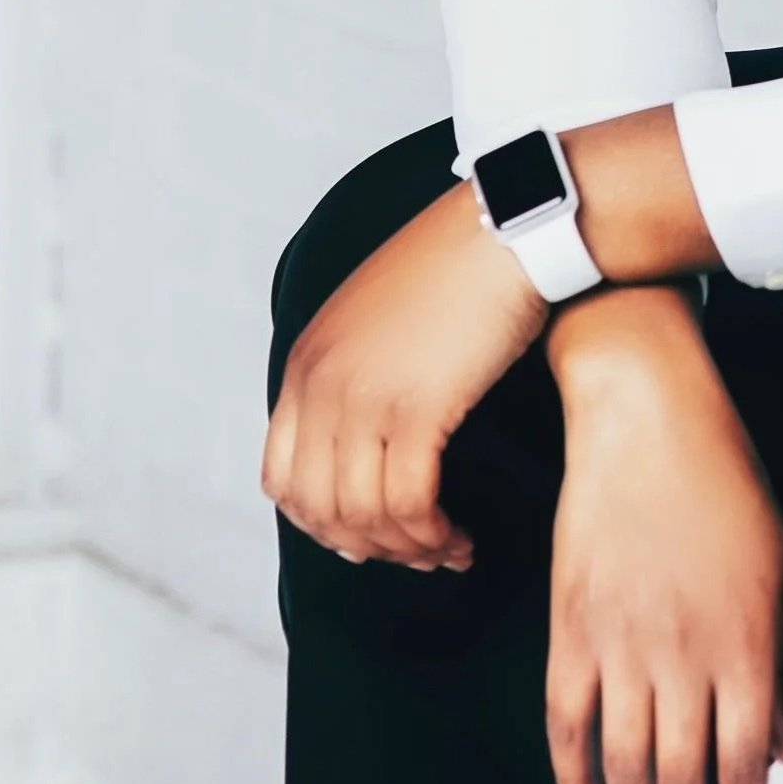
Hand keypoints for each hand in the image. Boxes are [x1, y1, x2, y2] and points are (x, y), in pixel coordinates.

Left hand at [262, 179, 549, 568]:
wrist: (503, 230)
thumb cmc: (454, 269)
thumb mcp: (372, 318)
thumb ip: (350, 372)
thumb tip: (362, 446)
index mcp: (305, 362)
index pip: (279, 477)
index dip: (319, 522)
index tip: (363, 535)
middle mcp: (322, 384)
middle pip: (318, 508)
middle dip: (365, 547)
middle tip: (412, 553)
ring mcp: (364, 398)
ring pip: (364, 516)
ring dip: (407, 549)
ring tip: (446, 549)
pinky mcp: (417, 409)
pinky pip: (410, 505)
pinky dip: (433, 535)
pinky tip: (460, 535)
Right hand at [545, 290, 782, 783]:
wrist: (645, 418)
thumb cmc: (727, 487)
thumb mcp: (780, 571)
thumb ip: (779, 669)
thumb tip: (781, 753)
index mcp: (744, 642)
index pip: (744, 765)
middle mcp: (683, 653)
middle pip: (680, 779)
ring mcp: (620, 641)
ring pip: (623, 765)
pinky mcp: (570, 625)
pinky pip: (566, 721)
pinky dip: (572, 780)